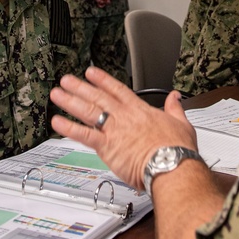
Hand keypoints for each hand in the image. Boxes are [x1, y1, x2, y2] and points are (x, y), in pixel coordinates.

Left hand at [50, 67, 197, 190]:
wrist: (171, 165)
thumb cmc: (177, 150)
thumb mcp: (181, 124)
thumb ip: (175, 108)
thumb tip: (176, 97)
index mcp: (141, 111)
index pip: (118, 90)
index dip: (103, 80)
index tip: (92, 73)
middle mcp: (125, 117)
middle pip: (98, 97)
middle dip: (81, 87)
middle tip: (67, 80)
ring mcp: (114, 130)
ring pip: (88, 111)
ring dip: (70, 102)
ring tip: (57, 94)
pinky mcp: (107, 146)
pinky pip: (84, 135)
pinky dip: (69, 128)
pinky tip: (57, 122)